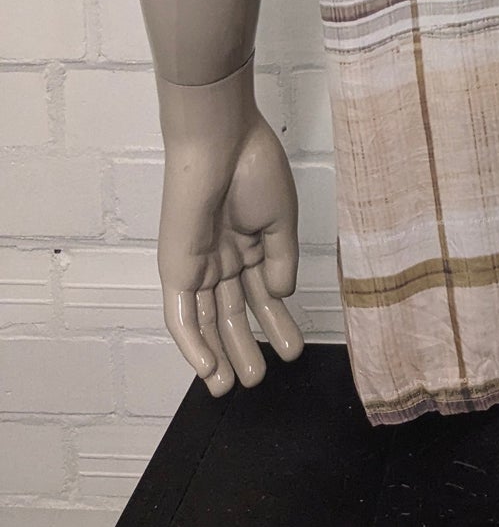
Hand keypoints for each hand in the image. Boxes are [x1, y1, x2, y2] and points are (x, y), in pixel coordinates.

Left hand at [157, 90, 304, 395]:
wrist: (221, 141)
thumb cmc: (254, 168)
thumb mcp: (280, 220)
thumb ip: (281, 260)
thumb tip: (281, 296)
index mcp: (248, 242)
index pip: (261, 293)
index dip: (277, 322)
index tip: (294, 349)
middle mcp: (220, 258)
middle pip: (231, 313)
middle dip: (245, 346)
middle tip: (259, 378)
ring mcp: (197, 265)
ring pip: (207, 321)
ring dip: (220, 354)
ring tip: (236, 384)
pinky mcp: (176, 268)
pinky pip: (182, 314)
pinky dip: (193, 343)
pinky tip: (208, 368)